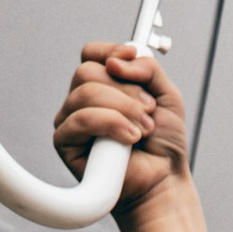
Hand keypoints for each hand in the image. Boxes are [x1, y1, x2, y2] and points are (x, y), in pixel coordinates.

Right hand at [52, 41, 189, 215]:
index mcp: (103, 86)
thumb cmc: (162, 143)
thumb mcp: (167, 96)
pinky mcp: (64, 142)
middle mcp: (82, 101)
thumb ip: (148, 69)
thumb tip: (116, 60)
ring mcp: (71, 120)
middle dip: (126, 90)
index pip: (90, 55)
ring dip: (123, 109)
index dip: (109, 51)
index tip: (132, 55)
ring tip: (142, 129)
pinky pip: (81, 119)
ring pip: (85, 93)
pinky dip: (111, 125)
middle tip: (148, 111)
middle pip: (88, 72)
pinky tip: (129, 139)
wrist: (163, 180)